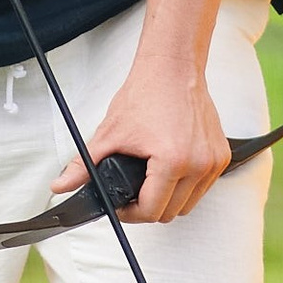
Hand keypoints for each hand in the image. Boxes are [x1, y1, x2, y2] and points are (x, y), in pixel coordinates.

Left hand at [54, 40, 229, 223]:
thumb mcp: (110, 133)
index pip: (151, 211)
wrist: (173, 68)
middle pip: (171, 213)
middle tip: (132, 194)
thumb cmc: (148, 94)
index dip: (130, 213)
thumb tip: (61, 185)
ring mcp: (214, 161)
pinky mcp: (221, 155)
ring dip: (169, 199)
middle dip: (148, 208)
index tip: (122, 205)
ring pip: (189, 204)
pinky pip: (203, 187)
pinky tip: (169, 171)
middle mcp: (199, 164)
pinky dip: (186, 186)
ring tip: (150, 183)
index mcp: (173, 161)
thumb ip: (83, 166)